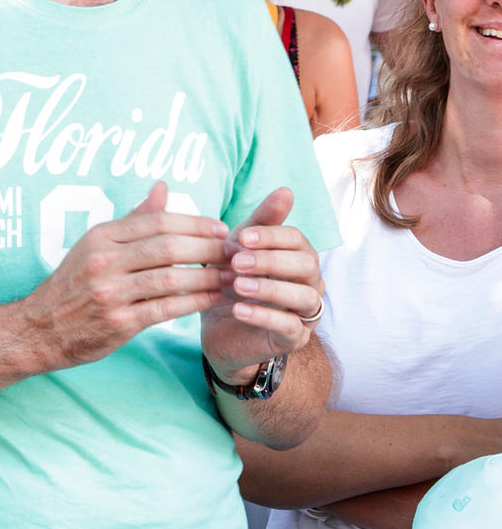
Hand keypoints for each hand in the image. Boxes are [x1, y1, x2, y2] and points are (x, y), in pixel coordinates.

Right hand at [17, 183, 228, 371]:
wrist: (39, 329)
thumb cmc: (73, 285)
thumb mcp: (95, 245)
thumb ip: (133, 219)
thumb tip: (162, 187)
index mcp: (99, 236)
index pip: (158, 221)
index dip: (196, 223)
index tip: (221, 229)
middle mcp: (102, 261)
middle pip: (168, 247)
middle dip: (209, 249)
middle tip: (234, 253)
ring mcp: (109, 292)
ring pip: (171, 279)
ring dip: (208, 277)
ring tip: (230, 276)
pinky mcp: (119, 322)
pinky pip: (167, 308)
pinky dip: (196, 302)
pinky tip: (214, 298)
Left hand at [203, 186, 321, 379]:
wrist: (219, 328)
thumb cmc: (233, 280)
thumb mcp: (238, 249)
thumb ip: (259, 222)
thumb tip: (286, 190)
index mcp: (298, 256)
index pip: (297, 239)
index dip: (271, 236)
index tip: (241, 237)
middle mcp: (310, 282)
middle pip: (306, 264)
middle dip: (271, 260)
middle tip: (236, 261)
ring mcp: (305, 312)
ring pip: (304, 296)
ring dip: (270, 288)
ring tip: (237, 285)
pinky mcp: (294, 338)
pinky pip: (290, 327)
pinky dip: (264, 316)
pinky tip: (238, 309)